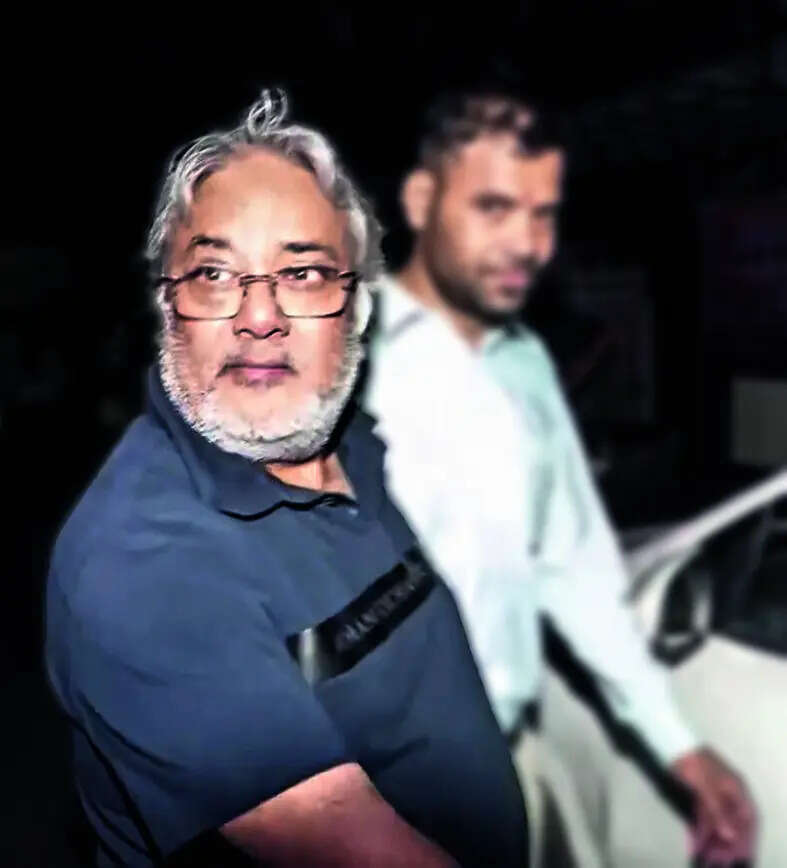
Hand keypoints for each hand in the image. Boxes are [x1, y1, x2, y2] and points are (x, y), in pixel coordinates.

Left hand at [670, 747, 756, 865]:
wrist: (674, 745)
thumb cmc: (696, 763)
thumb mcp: (708, 788)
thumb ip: (718, 812)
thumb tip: (729, 834)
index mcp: (736, 789)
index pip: (748, 817)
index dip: (746, 836)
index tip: (740, 852)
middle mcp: (727, 794)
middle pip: (731, 822)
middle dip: (726, 842)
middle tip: (718, 858)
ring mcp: (712, 795)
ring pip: (716, 822)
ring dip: (711, 839)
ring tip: (704, 855)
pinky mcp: (698, 796)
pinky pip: (702, 817)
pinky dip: (699, 830)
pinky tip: (694, 842)